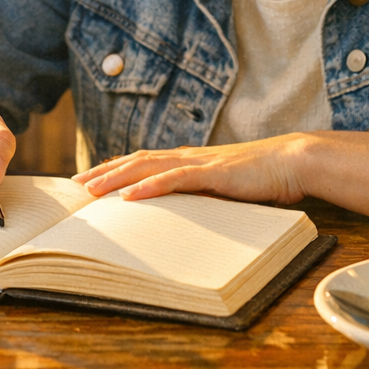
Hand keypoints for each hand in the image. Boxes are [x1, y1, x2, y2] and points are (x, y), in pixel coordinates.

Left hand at [72, 134, 316, 205]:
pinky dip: (149, 186)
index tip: (90, 179)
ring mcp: (199, 163)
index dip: (116, 168)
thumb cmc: (263, 177)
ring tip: (91, 189)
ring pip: (148, 167)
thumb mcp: (226, 188)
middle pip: (137, 161)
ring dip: (117, 178)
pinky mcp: (213, 174)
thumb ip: (203, 194)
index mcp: (191, 160)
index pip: (145, 161)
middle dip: (104, 172)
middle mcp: (189, 157)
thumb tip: (183, 211)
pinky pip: (175, 179)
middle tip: (76, 185)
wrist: (292, 162)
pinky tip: (130, 196)